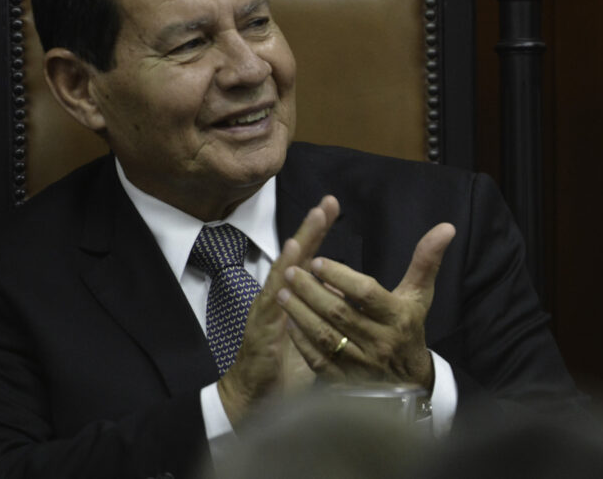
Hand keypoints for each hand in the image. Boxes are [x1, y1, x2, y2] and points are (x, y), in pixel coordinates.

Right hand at [217, 196, 339, 425]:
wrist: (254, 400)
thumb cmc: (284, 372)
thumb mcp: (314, 341)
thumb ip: (328, 318)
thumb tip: (348, 301)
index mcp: (294, 299)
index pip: (309, 261)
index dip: (318, 235)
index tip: (331, 208)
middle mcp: (279, 297)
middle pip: (296, 257)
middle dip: (311, 228)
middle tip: (327, 203)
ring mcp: (268, 308)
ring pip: (285, 268)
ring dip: (300, 242)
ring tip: (315, 217)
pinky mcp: (262, 325)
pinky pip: (274, 294)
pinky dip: (283, 271)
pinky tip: (292, 255)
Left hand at [278, 219, 455, 389]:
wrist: (408, 383)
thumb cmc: (408, 328)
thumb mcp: (419, 295)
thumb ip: (426, 261)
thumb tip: (446, 227)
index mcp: (398, 317)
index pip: (366, 293)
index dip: (340, 276)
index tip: (317, 261)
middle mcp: (380, 341)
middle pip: (339, 313)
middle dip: (311, 291)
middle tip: (291, 272)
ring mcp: (360, 364)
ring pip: (325, 336)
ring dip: (300, 312)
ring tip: (282, 291)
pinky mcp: (344, 381)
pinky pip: (317, 360)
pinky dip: (301, 340)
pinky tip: (288, 322)